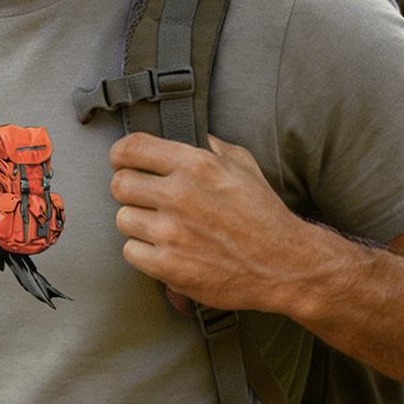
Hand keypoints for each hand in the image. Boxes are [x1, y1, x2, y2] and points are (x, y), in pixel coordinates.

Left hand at [109, 132, 315, 312]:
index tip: (122, 161)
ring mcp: (171, 232)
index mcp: (195, 164)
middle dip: (131, 190)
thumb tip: (187, 137)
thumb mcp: (243, 165)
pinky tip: (164, 248)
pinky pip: (131, 251)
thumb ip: (210, 147)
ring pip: (123, 219)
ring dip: (138, 222)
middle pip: (120, 184)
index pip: (132, 148)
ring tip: (161, 226)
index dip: (121, 154)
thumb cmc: (264, 215)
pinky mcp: (168, 266)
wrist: (284, 265)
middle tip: (146, 198)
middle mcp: (179, 195)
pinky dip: (144, 251)